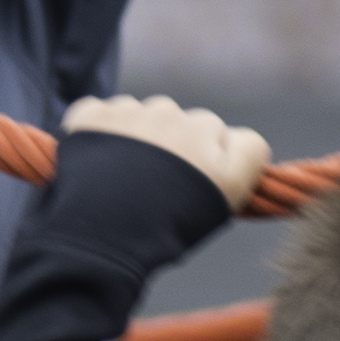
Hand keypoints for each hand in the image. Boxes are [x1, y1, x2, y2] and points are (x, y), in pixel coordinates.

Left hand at [60, 92, 271, 210]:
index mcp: (205, 127)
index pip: (218, 133)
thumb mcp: (231, 191)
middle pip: (178, 124)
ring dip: (137, 139)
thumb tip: (243, 134)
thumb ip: (249, 153)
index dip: (213, 160)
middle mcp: (169, 111)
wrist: (106, 229)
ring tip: (127, 182)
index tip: (197, 185)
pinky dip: (100, 134)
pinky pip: (100, 114)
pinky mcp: (90, 115)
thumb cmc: (174, 219)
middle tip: (159, 189)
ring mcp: (128, 111)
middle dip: (173, 147)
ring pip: (140, 118)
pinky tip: (100, 166)